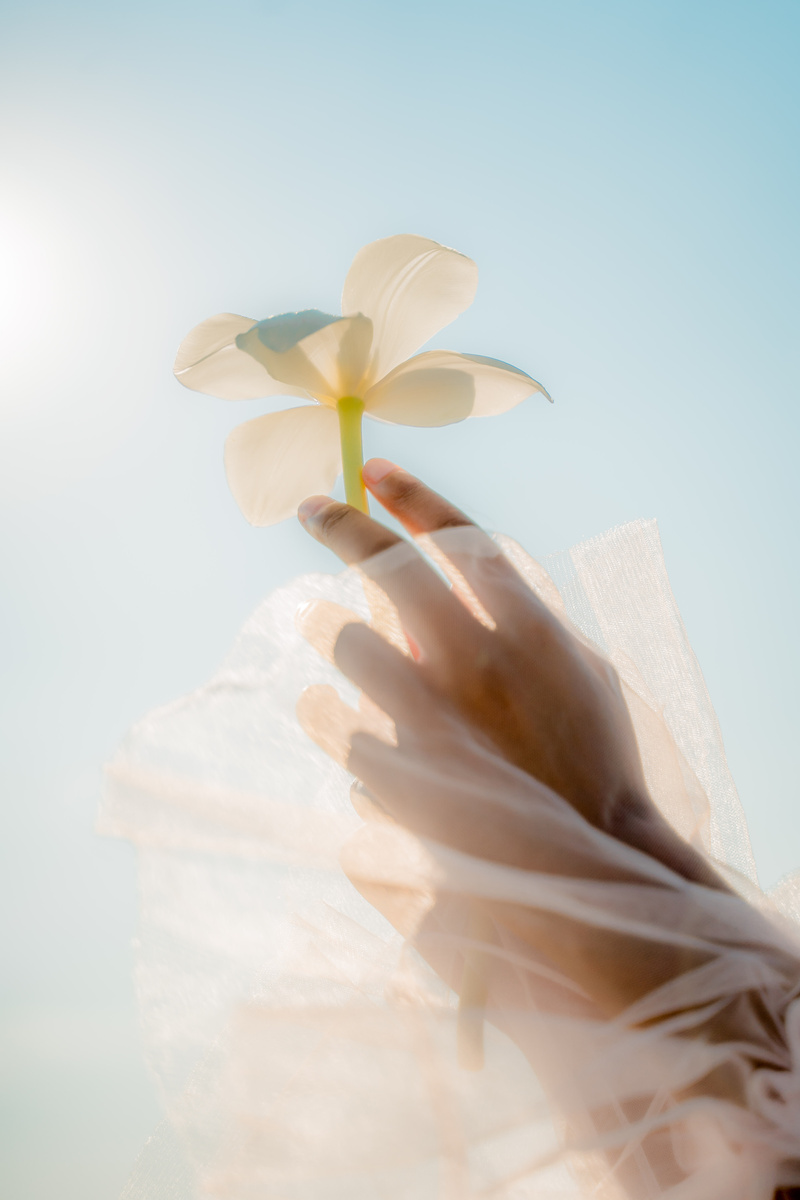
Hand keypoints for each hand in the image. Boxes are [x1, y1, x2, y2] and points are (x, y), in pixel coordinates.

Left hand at [297, 459, 723, 889]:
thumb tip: (458, 593)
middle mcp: (480, 659)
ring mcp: (437, 715)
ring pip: (352, 641)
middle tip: (311, 507)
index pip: (462, 537)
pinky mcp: (401, 770)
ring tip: (319, 626)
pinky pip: (345, 723)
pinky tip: (337, 717)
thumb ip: (524, 624)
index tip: (373, 469)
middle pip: (392, 568)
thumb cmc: (594, 756)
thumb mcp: (582, 671)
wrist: (590, 855)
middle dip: (344, 526)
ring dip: (332, 629)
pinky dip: (340, 716)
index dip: (414, 496)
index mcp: (532, 628)